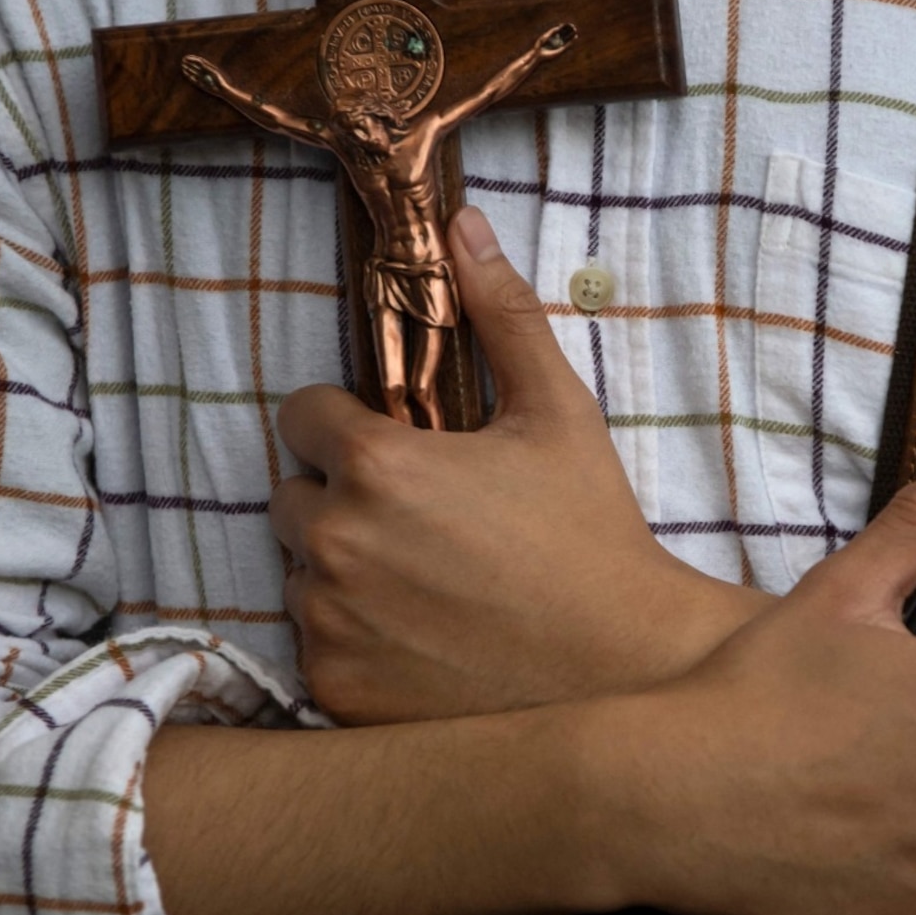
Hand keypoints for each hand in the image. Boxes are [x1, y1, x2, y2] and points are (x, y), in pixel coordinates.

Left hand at [271, 206, 762, 723]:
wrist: (624, 671)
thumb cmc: (593, 536)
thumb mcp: (558, 413)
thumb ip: (501, 314)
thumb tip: (461, 226)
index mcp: (377, 463)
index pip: (300, 417)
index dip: (345, 425)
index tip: (395, 448)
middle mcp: (335, 540)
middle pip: (291, 498)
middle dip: (341, 501)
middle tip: (421, 525)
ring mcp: (329, 621)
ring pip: (301, 575)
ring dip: (344, 573)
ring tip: (427, 587)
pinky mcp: (334, 688)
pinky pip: (316, 648)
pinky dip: (354, 644)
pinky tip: (424, 642)